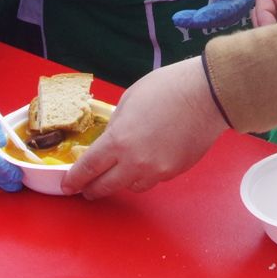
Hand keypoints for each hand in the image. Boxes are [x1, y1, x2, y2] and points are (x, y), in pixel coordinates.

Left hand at [62, 58, 226, 197]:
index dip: (75, 179)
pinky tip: (149, 158)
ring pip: (132, 187)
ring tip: (121, 170)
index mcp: (119, 141)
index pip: (88, 168)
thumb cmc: (168, 88)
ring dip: (122, 181)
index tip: (68, 185)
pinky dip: (146, 173)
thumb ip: (116, 125)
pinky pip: (154, 179)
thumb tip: (111, 139)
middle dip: (93, 189)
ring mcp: (158, 171)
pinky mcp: (175, 172)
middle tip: (87, 188)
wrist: (208, 95)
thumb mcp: (129, 99)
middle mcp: (136, 163)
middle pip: (106, 186)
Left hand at [174, 0, 271, 30]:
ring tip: (179, 19)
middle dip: (206, 14)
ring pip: (222, 20)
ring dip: (200, 22)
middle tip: (184, 16)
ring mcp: (243, 9)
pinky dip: (204, 23)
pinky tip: (189, 21)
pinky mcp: (237, 16)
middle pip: (227, 9)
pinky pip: (220, 22)